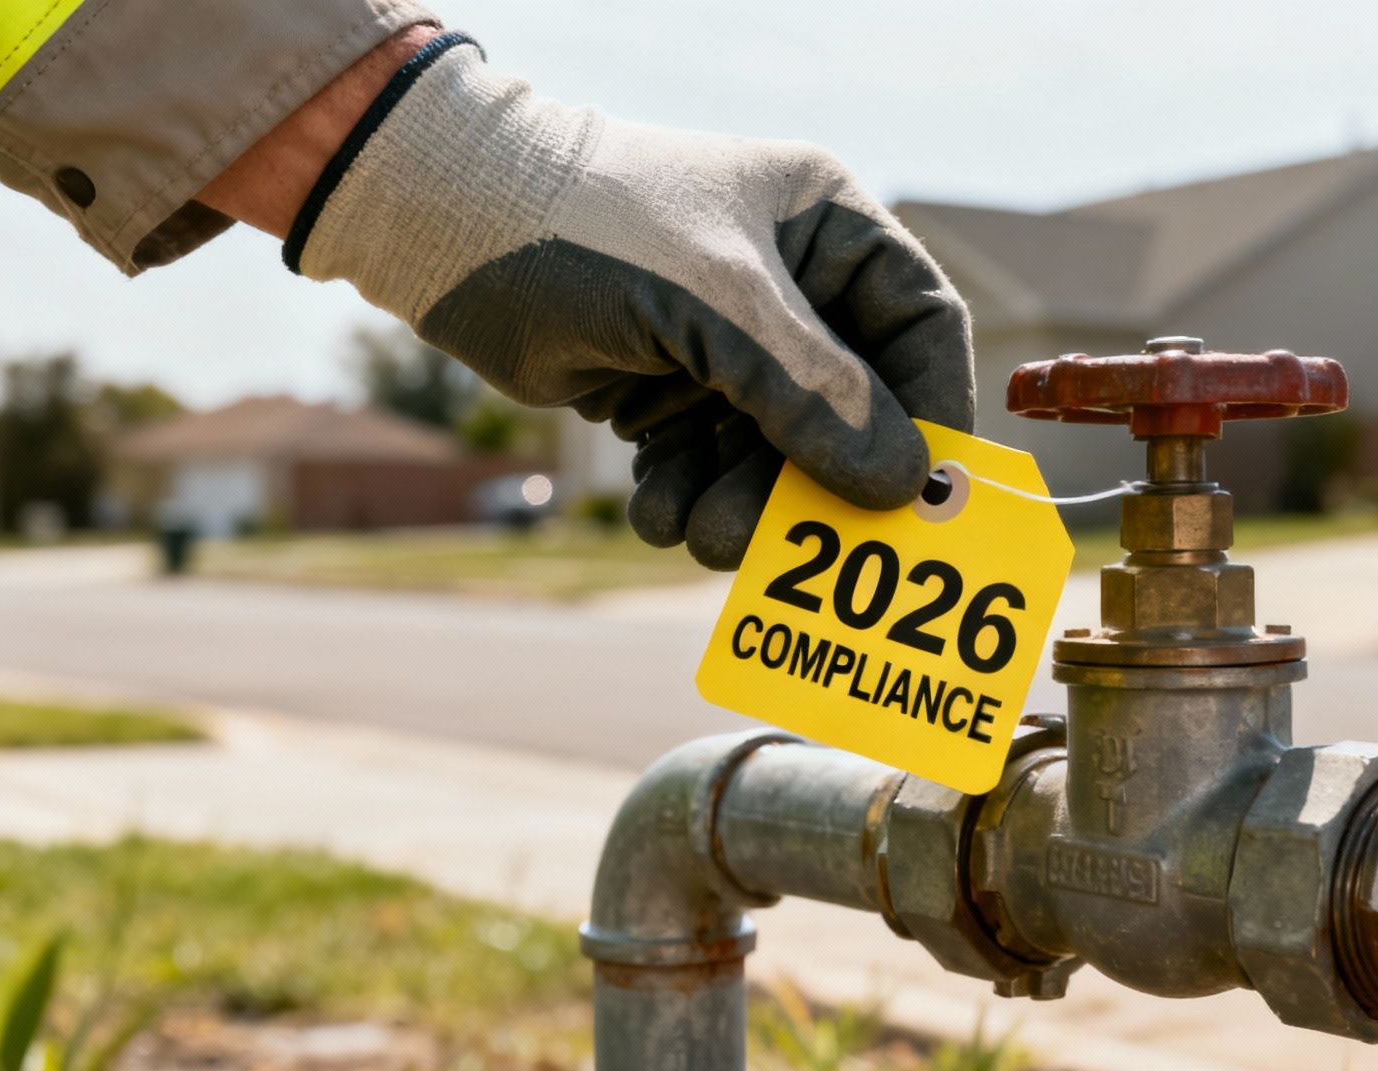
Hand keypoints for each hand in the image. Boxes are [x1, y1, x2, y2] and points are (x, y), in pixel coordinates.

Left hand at [290, 39, 974, 567]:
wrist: (445, 230)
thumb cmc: (593, 229)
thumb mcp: (719, 306)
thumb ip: (814, 394)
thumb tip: (903, 485)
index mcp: (825, 227)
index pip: (919, 325)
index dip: (932, 413)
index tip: (926, 496)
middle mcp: (790, 288)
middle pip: (849, 411)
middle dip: (816, 481)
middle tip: (791, 537)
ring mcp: (729, 345)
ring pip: (776, 455)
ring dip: (745, 506)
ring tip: (702, 529)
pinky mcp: (670, 392)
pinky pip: (711, 469)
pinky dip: (689, 500)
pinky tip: (657, 507)